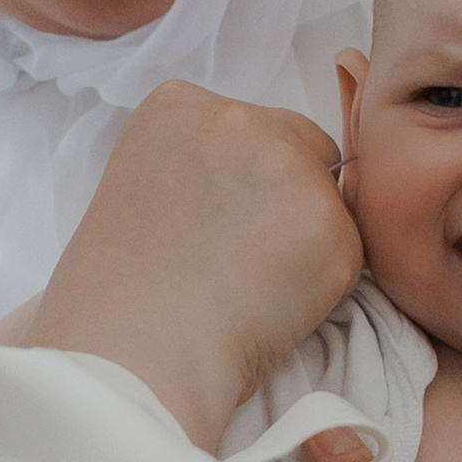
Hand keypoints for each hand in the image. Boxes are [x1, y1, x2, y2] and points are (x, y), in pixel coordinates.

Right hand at [26, 83, 359, 448]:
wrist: (131, 356)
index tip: (210, 225)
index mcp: (177, 106)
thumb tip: (256, 193)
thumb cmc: (116, 296)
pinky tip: (268, 310)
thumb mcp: (137, 191)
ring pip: (327, 201)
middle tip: (239, 264)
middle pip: (300, 148)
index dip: (238, 182)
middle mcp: (238, 120)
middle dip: (284, 200)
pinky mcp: (334, 228)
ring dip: (305, 242)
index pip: (247, 126)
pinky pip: (346, 253)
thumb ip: (199, 168)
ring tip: (246, 292)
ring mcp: (291, 169)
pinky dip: (321, 286)